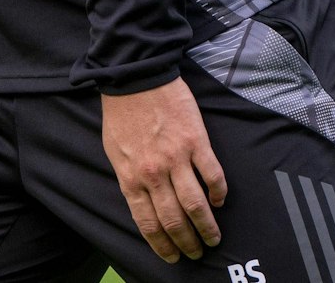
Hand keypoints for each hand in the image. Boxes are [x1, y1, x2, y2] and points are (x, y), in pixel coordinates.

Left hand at [101, 76, 226, 264]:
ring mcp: (176, 158)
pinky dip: (218, 192)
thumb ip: (129, 178)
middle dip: (187, 242)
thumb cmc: (122, 114)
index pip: (147, 221)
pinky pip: (212, 175)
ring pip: (196, 204)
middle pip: (174, 219)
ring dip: (207, 227)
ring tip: (213, 238)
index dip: (161, 244)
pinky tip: (220, 201)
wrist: (134, 78)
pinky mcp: (196, 142)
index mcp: (130, 176)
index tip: (172, 257)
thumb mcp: (114, 151)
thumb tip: (142, 203)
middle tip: (197, 253)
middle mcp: (153, 173)